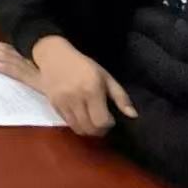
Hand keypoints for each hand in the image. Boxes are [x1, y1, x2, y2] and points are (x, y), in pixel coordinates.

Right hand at [0, 36, 137, 136]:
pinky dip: (76, 124)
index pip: (101, 121)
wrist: (54, 56)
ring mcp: (63, 102)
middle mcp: (76, 98)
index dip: (109, 124)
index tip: (111, 118)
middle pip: (90, 128)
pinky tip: (80, 116)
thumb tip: (133, 115)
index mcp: (92, 90)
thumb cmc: (83, 65)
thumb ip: (120, 96)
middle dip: (99, 130)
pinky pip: (67, 123)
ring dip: (87, 130)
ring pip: (78, 128)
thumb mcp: (105, 76)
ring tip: (92, 122)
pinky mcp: (53, 105)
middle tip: (102, 123)